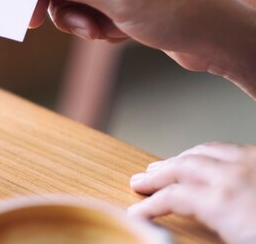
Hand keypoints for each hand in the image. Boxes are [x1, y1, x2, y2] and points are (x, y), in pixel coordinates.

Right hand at [28, 0, 255, 96]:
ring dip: (82, 22)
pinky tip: (120, 33)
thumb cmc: (175, 13)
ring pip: (73, 1)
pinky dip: (97, 28)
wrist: (215, 37)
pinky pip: (90, 14)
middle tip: (86, 28)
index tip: (32, 16)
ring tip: (105, 32)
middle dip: (66, 9)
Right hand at [129, 142, 255, 243]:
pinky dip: (207, 151)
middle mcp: (232, 174)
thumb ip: (201, 229)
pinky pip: (228, 147)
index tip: (136, 213)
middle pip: (180, 167)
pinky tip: (206, 157)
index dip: (149, 206)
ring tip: (166, 166)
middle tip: (140, 181)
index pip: (171, 197)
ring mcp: (250, 162)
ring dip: (179, 159)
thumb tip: (168, 238)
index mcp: (222, 202)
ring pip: (203, 151)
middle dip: (156, 176)